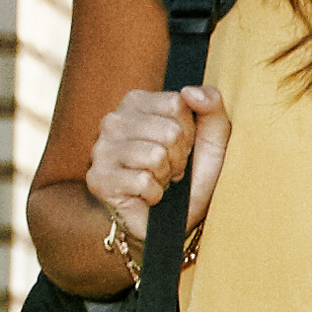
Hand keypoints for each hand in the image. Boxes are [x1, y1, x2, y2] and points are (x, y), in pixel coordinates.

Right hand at [96, 84, 227, 253]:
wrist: (174, 219)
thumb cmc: (191, 174)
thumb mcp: (212, 137)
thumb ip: (211, 104)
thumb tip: (190, 91)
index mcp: (135, 102)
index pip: (177, 104)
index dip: (190, 132)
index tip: (182, 146)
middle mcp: (112, 121)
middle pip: (168, 131)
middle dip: (179, 156)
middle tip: (170, 168)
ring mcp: (100, 150)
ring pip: (155, 155)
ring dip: (165, 175)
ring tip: (159, 180)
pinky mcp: (98, 179)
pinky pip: (142, 181)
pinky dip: (154, 194)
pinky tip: (147, 195)